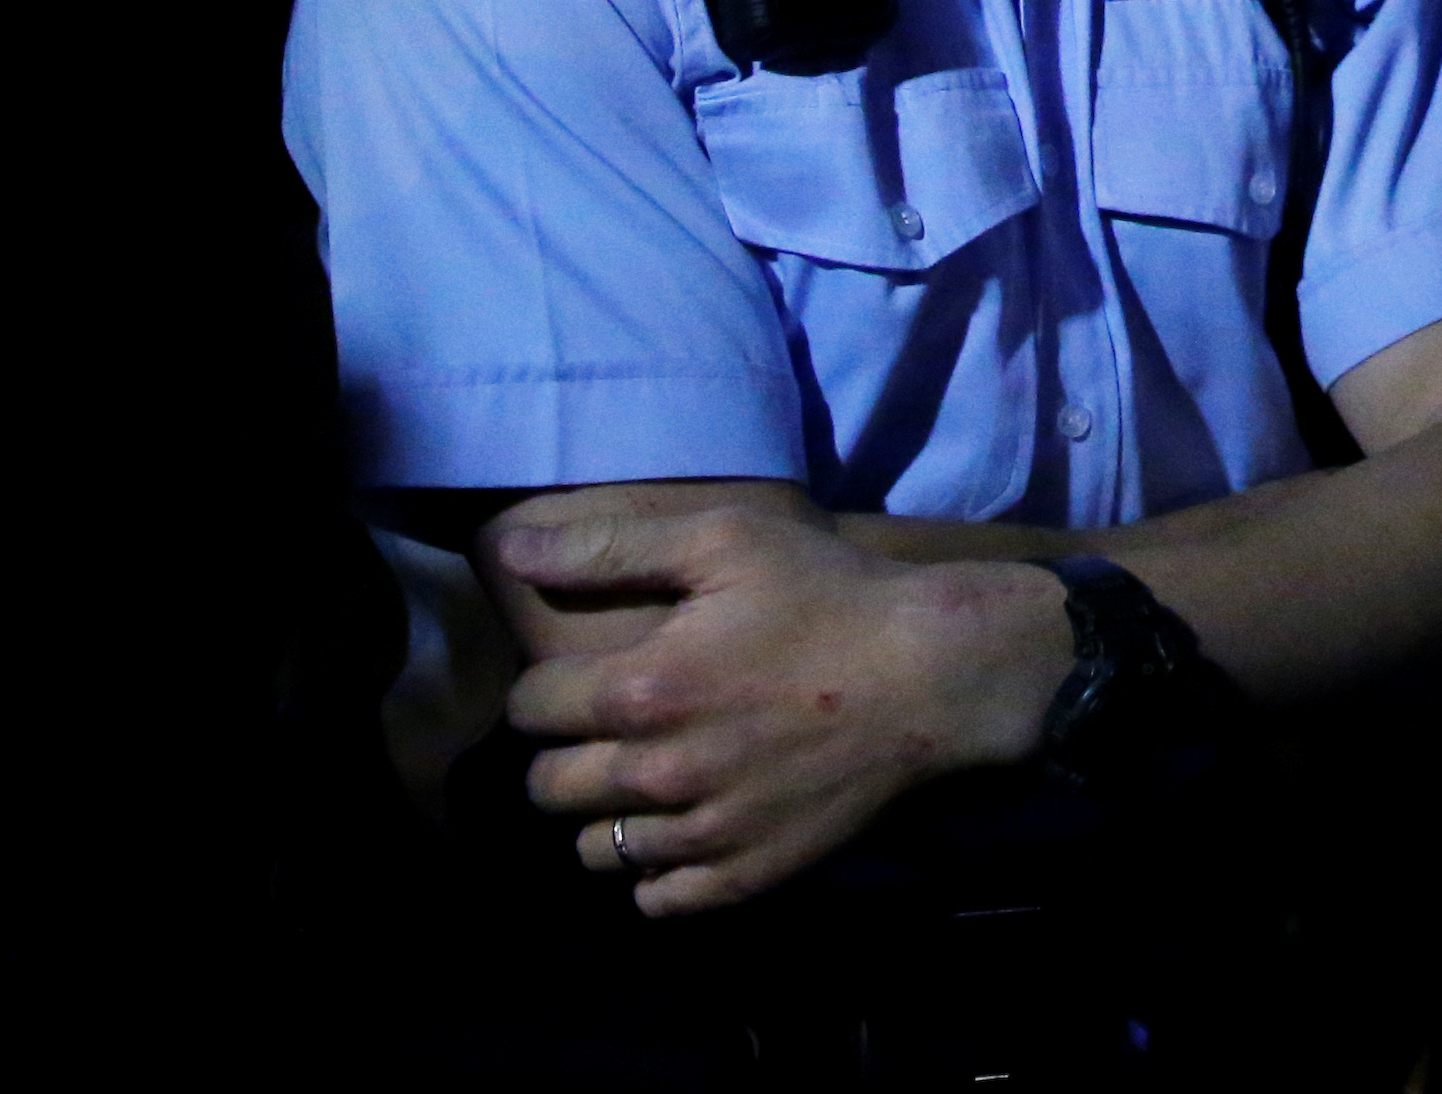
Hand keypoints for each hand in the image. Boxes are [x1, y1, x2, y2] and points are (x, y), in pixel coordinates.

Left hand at [485, 497, 1068, 916]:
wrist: (933, 673)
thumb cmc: (828, 594)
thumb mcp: (726, 540)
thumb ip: (610, 548)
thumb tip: (508, 551)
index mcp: (642, 690)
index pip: (528, 710)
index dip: (546, 688)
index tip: (581, 676)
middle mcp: (660, 773)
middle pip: (547, 789)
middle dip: (563, 754)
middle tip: (607, 729)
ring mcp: (705, 833)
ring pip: (595, 850)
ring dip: (602, 816)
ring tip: (641, 782)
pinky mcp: (749, 874)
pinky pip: (658, 900)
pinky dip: (654, 874)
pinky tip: (679, 832)